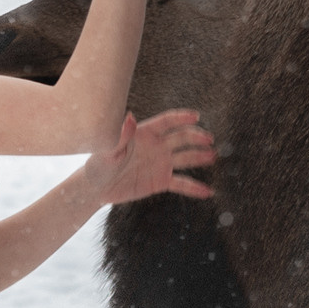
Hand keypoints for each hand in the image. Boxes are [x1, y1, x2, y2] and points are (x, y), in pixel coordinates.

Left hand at [81, 109, 213, 205]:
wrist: (96, 188)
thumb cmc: (99, 164)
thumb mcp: (108, 149)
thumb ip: (121, 135)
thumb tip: (128, 116)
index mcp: (145, 133)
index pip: (167, 122)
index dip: (181, 118)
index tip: (196, 116)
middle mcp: (157, 146)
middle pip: (181, 138)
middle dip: (196, 137)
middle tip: (208, 139)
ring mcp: (161, 163)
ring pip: (185, 158)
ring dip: (200, 156)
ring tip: (212, 156)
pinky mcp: (161, 181)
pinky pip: (181, 184)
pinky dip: (194, 188)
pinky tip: (208, 191)